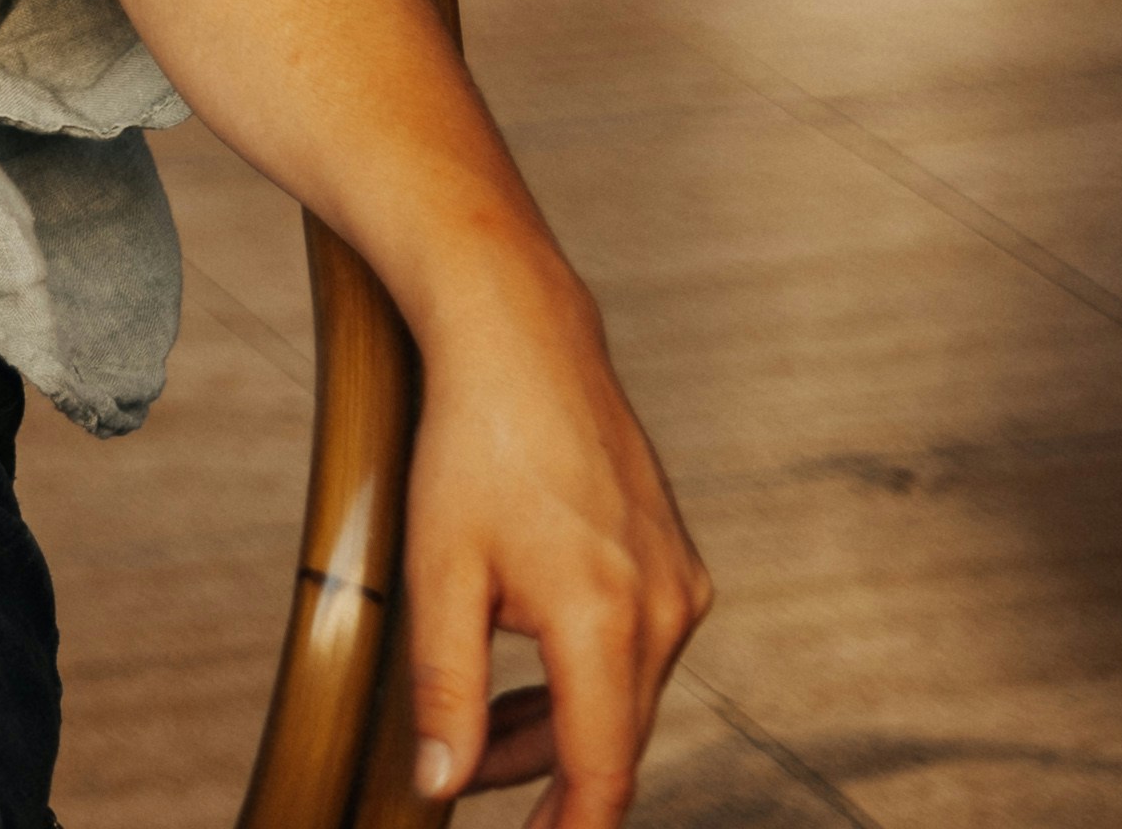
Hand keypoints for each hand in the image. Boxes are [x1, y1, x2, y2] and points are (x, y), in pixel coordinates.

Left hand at [403, 268, 709, 828]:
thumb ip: (445, 688)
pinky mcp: (677, 561)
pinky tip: (527, 657)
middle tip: (467, 781)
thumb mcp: (439, 571)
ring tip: (486, 728)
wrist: (521, 341)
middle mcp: (666, 610)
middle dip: (545, 775)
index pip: (603, 770)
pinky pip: (636, 646)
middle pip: (613, 738)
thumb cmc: (471, 444)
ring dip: (561, 721)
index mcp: (606, 622)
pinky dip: (585, 670)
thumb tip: (444, 781)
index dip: (569, 825)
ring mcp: (681, 583)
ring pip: (625, 693)